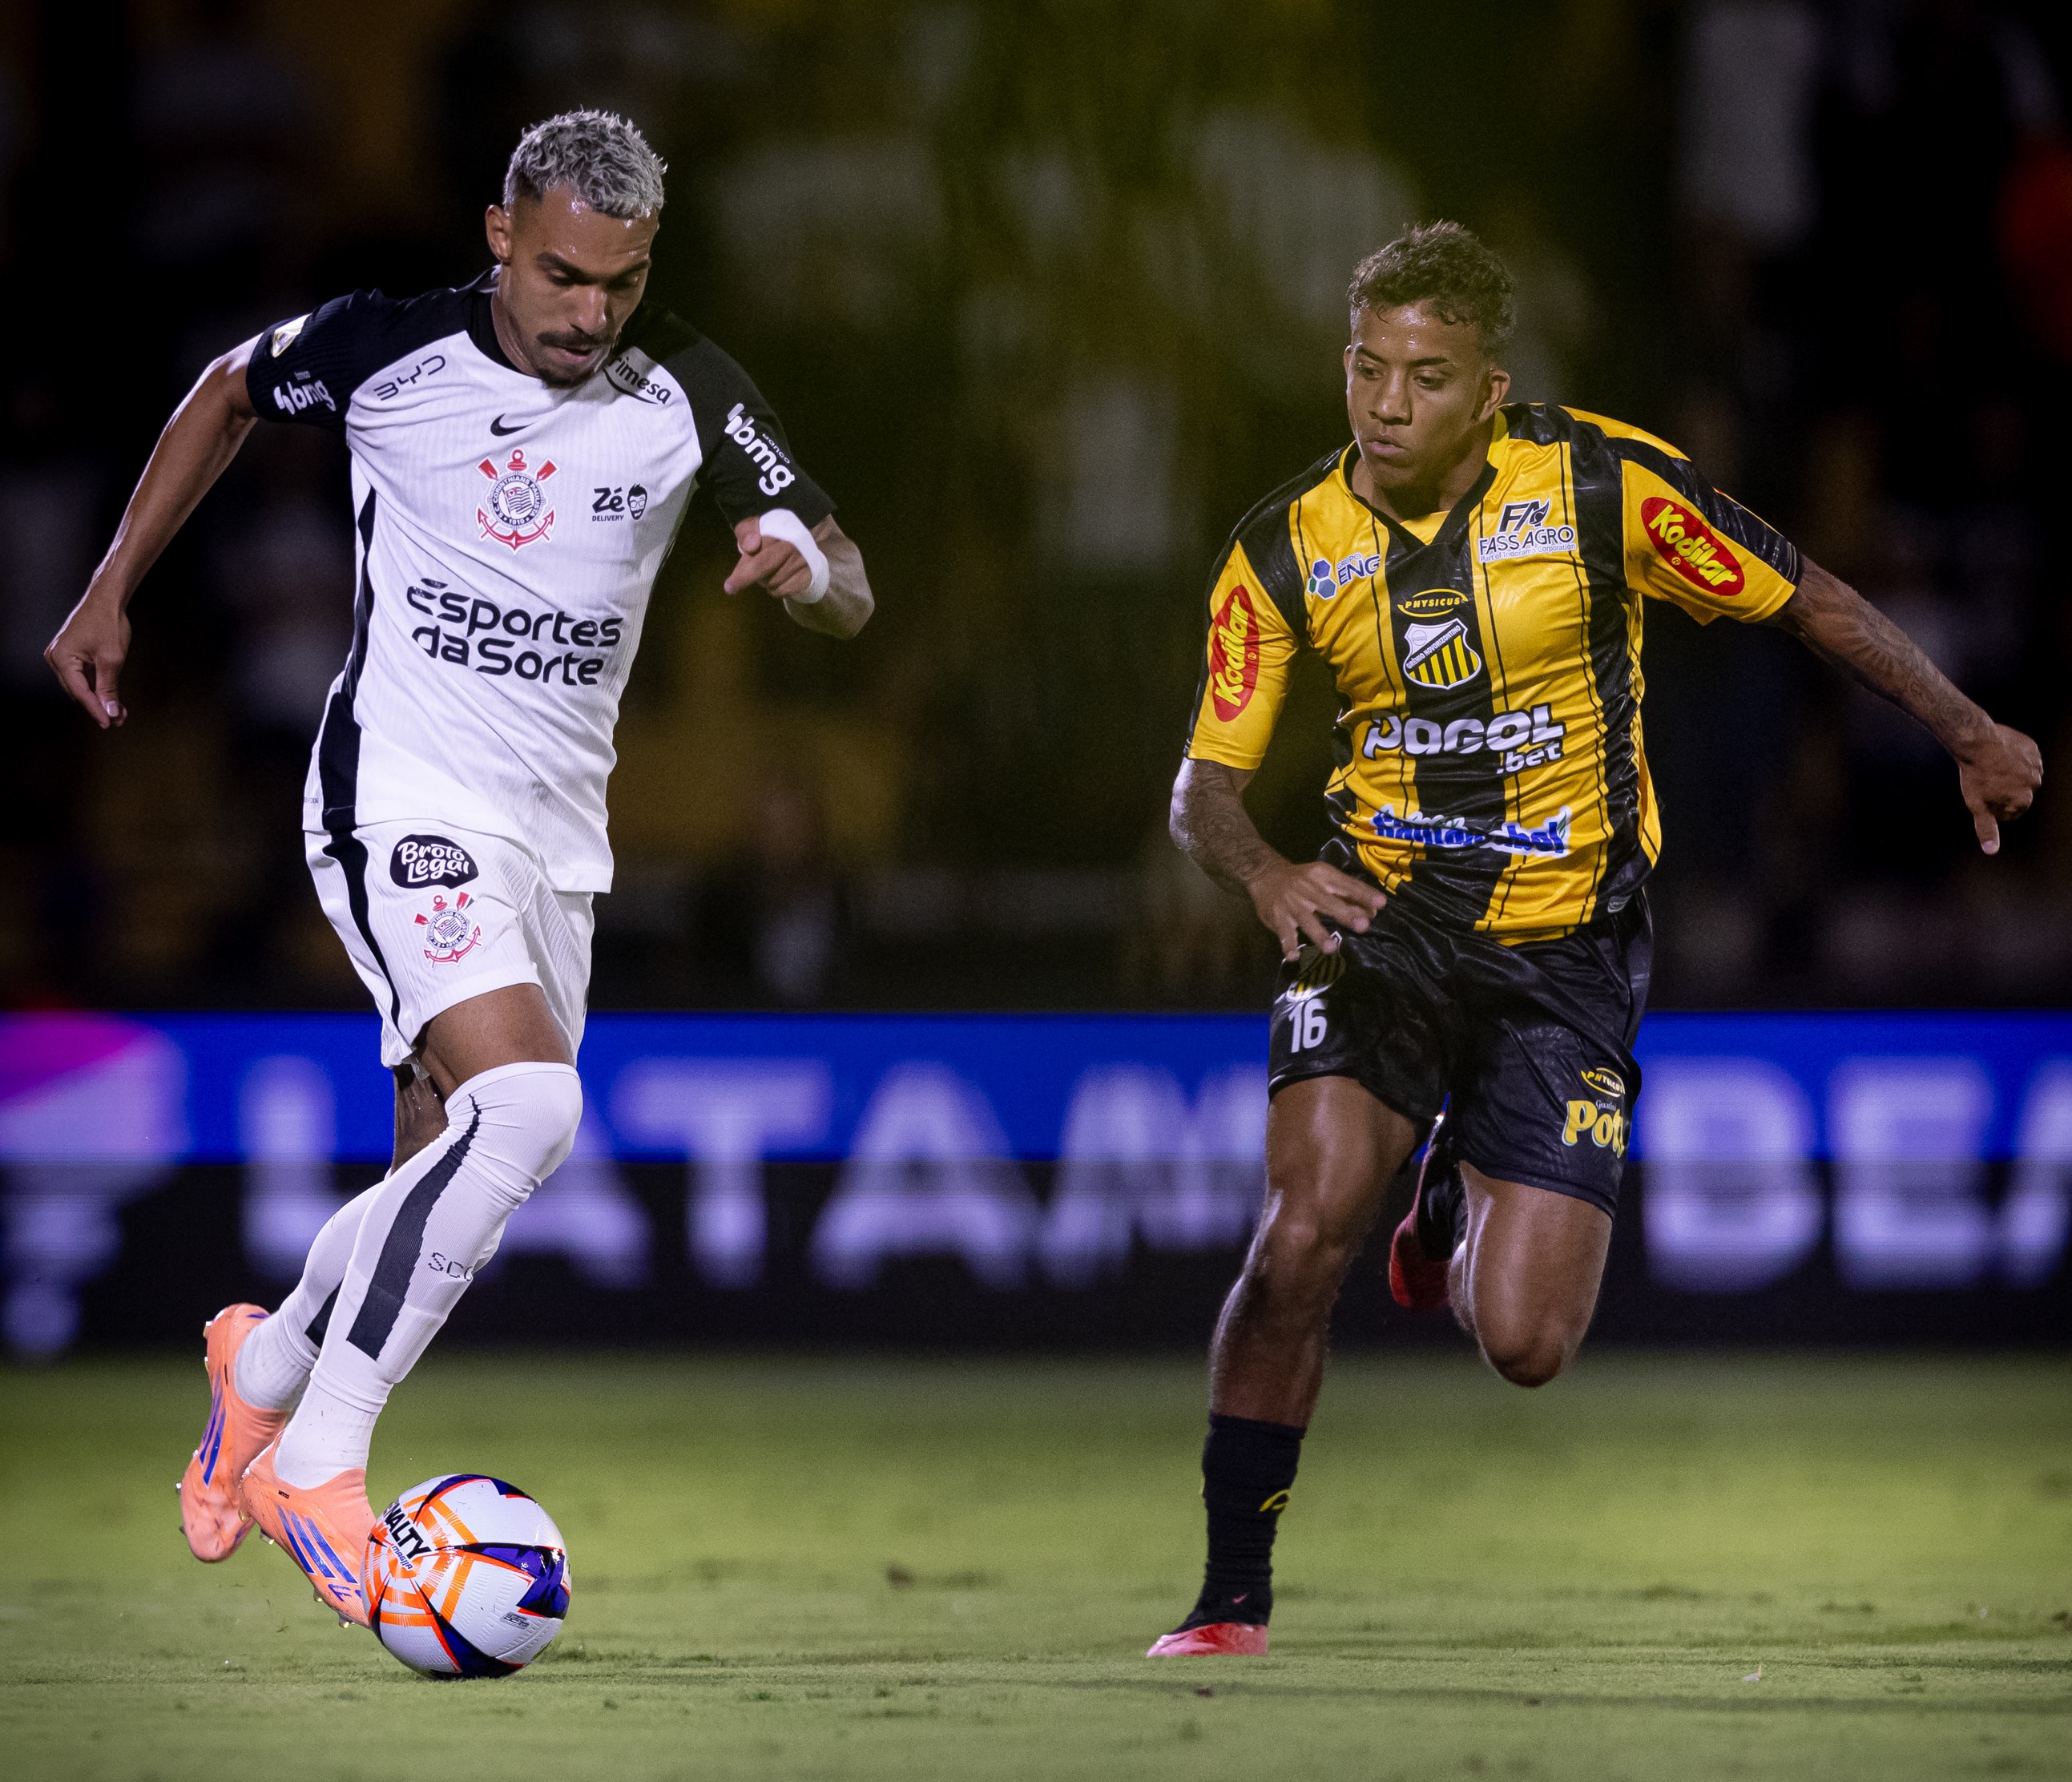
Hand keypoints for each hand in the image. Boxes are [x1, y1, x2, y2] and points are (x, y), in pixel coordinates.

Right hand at [45, 591, 130, 728]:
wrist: (106, 599)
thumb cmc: (107, 623)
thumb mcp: (112, 659)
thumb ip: (109, 687)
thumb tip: (111, 711)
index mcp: (61, 658)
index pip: (80, 692)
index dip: (95, 710)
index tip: (110, 724)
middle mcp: (57, 659)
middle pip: (78, 691)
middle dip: (99, 706)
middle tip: (118, 720)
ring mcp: (63, 657)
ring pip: (82, 686)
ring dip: (100, 699)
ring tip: (119, 713)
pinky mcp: (72, 655)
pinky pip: (84, 677)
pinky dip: (98, 687)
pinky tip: (112, 698)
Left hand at [723, 516, 813, 600]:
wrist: (806, 551)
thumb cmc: (773, 541)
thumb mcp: (755, 530)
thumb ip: (746, 533)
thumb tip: (751, 546)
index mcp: (778, 525)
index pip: (754, 543)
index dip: (742, 562)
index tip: (730, 579)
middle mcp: (791, 541)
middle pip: (763, 564)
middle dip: (745, 577)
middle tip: (730, 588)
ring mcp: (801, 559)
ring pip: (771, 581)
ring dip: (763, 582)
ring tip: (767, 573)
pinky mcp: (807, 575)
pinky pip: (782, 590)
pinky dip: (775, 590)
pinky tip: (778, 581)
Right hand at [1246, 860, 1386, 961]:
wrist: (1266, 873)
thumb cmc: (1304, 879)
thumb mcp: (1324, 879)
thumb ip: (1347, 895)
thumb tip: (1373, 912)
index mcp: (1322, 876)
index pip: (1346, 885)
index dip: (1363, 894)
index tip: (1381, 904)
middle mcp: (1308, 888)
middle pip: (1328, 902)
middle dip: (1346, 914)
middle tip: (1363, 926)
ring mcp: (1291, 904)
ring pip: (1307, 920)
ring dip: (1319, 934)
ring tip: (1331, 948)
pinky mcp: (1277, 917)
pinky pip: (1284, 933)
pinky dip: (1288, 944)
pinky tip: (1294, 956)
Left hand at [1955, 722, 2042, 854]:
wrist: (1977, 742)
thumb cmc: (1975, 776)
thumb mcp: (1977, 805)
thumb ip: (1987, 828)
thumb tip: (1991, 851)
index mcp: (2023, 801)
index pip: (2011, 812)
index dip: (1993, 806)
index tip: (1982, 796)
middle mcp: (2035, 784)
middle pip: (2018, 794)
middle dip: (2003, 790)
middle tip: (1985, 780)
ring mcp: (2036, 765)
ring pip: (2022, 776)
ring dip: (2010, 774)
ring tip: (1992, 768)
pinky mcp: (2033, 749)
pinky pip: (2025, 758)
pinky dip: (2014, 759)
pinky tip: (1999, 756)